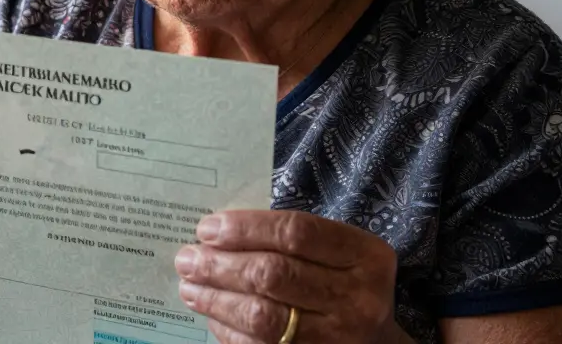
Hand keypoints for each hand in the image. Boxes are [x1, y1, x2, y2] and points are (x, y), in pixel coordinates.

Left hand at [173, 210, 407, 343]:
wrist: (374, 341)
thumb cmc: (339, 281)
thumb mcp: (333, 251)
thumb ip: (284, 237)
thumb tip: (214, 234)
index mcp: (364, 256)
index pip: (296, 232)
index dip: (245, 228)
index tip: (207, 229)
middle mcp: (357, 298)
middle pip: (274, 274)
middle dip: (220, 265)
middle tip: (187, 258)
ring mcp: (339, 337)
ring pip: (262, 316)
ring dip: (216, 299)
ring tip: (190, 286)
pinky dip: (228, 329)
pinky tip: (212, 315)